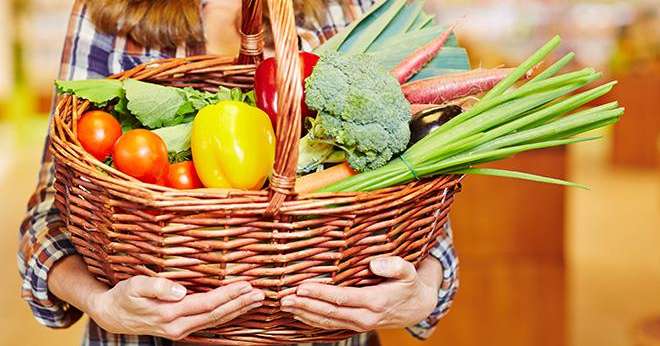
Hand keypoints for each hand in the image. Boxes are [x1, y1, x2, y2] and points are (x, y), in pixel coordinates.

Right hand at [88, 276, 264, 339]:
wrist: (111, 315)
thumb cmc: (124, 295)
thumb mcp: (135, 286)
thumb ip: (158, 287)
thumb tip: (181, 290)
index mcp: (169, 314)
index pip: (207, 304)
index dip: (228, 295)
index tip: (246, 285)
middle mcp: (178, 326)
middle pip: (216, 315)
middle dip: (240, 304)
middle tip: (260, 294)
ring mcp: (180, 330)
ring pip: (215, 320)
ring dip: (237, 310)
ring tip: (255, 300)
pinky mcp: (181, 329)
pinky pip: (209, 322)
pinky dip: (226, 315)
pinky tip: (237, 308)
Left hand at [280, 256, 441, 331]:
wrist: (419, 307)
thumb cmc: (410, 284)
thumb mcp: (409, 271)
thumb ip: (394, 266)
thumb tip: (375, 263)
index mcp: (375, 302)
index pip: (341, 298)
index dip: (319, 294)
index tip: (300, 287)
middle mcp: (366, 317)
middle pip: (329, 313)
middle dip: (304, 306)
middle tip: (283, 299)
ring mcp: (360, 323)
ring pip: (327, 322)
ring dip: (305, 314)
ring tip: (285, 307)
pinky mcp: (357, 325)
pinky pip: (332, 325)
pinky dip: (314, 321)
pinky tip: (300, 314)